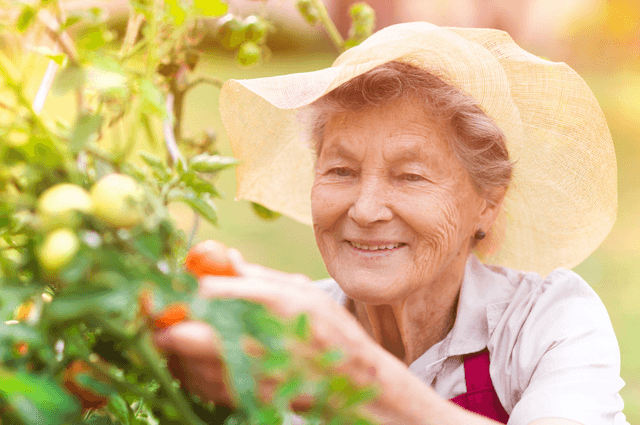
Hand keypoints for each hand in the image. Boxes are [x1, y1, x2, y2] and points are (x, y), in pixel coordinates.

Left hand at [153, 251, 379, 411]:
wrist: (351, 384)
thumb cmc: (329, 330)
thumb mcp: (302, 291)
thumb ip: (259, 277)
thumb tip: (225, 260)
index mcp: (272, 305)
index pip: (207, 294)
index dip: (178, 288)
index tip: (162, 283)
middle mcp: (255, 341)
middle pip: (182, 334)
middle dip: (161, 320)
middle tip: (154, 309)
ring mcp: (246, 375)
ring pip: (181, 362)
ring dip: (169, 345)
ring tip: (173, 328)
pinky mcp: (241, 397)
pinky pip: (195, 383)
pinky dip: (183, 367)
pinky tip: (190, 354)